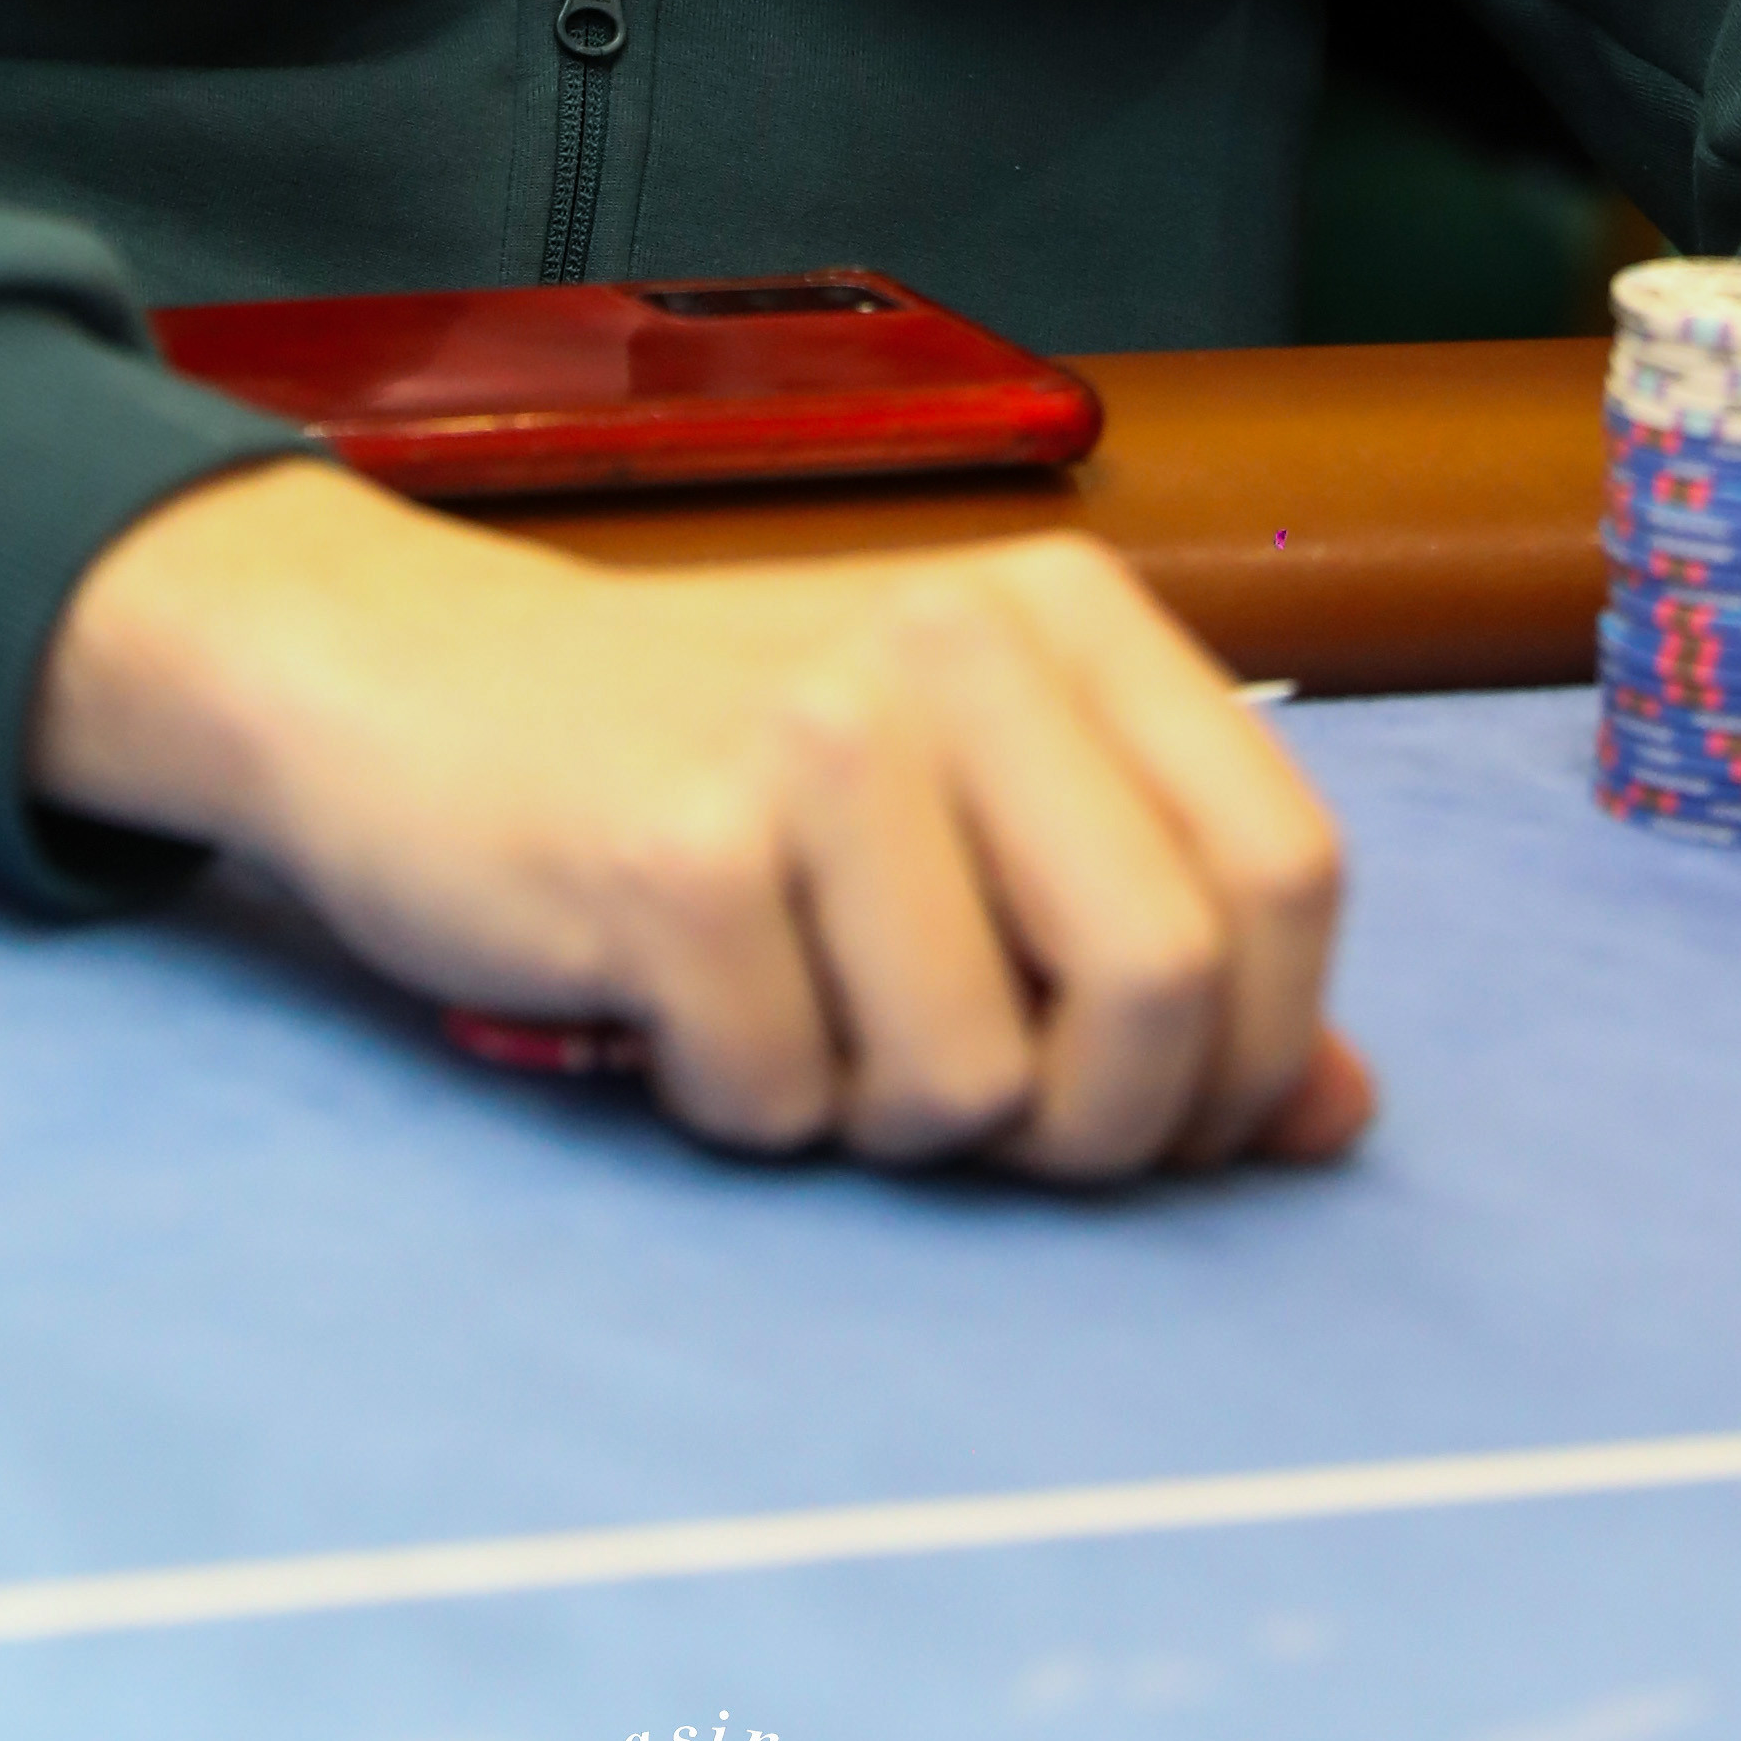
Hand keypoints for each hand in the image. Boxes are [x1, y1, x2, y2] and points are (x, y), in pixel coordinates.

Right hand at [35, 460, 1374, 1183]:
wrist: (400, 684)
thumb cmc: (703, 766)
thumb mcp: (956, 818)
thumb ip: (1155, 945)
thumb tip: (1340, 1120)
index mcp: (1062, 614)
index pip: (1285, 873)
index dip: (1249, 1053)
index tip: (1154, 1117)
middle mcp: (957, 639)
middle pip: (1166, 982)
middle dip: (1086, 1126)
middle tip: (970, 1119)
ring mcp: (813, 732)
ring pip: (975, 1077)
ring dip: (880, 1117)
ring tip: (788, 1017)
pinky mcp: (673, 847)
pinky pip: (785, 1101)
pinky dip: (733, 1107)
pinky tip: (671, 1005)